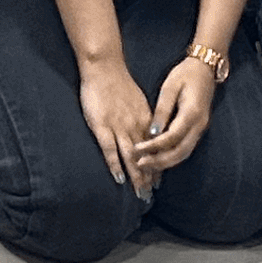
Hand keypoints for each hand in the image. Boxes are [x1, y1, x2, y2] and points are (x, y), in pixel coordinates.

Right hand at [79, 58, 157, 186]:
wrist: (104, 66)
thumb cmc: (119, 82)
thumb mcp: (137, 100)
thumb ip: (141, 118)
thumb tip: (147, 134)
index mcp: (144, 119)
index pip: (154, 148)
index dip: (157, 164)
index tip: (159, 181)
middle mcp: (135, 125)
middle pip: (145, 156)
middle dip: (148, 177)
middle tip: (150, 195)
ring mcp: (118, 127)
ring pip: (131, 157)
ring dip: (137, 176)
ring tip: (140, 193)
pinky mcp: (102, 126)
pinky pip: (110, 150)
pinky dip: (115, 165)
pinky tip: (120, 178)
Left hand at [131, 51, 220, 182]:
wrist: (206, 68)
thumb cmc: (186, 73)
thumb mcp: (170, 87)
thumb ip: (162, 110)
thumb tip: (152, 133)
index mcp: (192, 112)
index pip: (172, 137)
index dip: (154, 146)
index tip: (137, 150)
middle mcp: (199, 125)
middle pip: (180, 152)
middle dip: (159, 161)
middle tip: (139, 164)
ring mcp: (201, 129)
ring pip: (184, 153)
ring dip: (165, 162)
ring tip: (146, 165)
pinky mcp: (198, 129)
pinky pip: (186, 148)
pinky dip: (172, 157)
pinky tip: (158, 158)